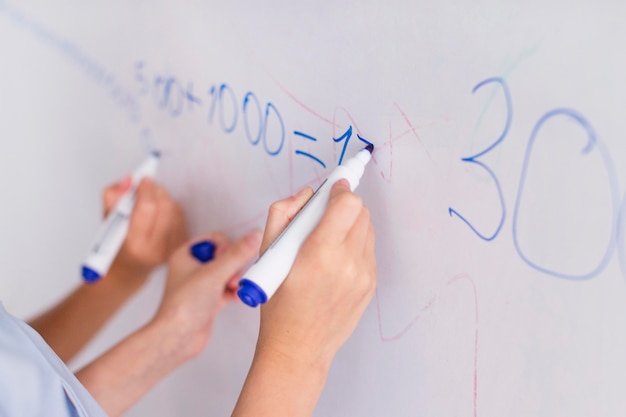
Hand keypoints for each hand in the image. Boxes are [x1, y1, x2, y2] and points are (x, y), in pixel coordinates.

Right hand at [103, 177, 188, 281]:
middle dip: (156, 192)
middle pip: (165, 207)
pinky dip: (171, 209)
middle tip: (147, 188)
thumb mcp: (108, 222)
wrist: (131, 268)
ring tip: (151, 202)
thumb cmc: (117, 244)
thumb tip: (129, 180)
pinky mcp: (182, 246)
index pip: (147, 209)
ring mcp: (172, 249)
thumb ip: (113, 198)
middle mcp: (157, 250)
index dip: (146, 190)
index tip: (143, 179)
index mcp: (135, 245)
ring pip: (175, 210)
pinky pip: (181, 217)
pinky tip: (160, 213)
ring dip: (164, 199)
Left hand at [151, 230, 261, 360]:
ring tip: (237, 289)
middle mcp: (193, 268)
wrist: (176, 339)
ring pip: (229, 274)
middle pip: (225, 257)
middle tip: (235, 279)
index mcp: (187, 255)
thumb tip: (254, 235)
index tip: (231, 260)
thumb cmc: (184, 306)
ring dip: (237, 280)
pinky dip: (236, 292)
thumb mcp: (213, 274)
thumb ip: (236, 255)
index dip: (227, 248)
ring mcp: (202, 285)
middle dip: (235, 267)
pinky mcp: (210, 300)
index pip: (215, 239)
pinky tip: (241, 297)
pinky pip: (229, 289)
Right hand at [231, 181, 376, 416]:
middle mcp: (348, 263)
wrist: (298, 348)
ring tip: (329, 241)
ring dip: (351, 225)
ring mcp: (364, 276)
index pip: (348, 203)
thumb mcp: (267, 254)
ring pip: (368, 229)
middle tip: (325, 215)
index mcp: (320, 253)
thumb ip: (283, 213)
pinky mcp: (371, 285)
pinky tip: (334, 261)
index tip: (332, 189)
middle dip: (344, 206)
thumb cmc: (278, 303)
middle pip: (361, 212)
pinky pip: (368, 251)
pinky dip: (354, 246)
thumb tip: (307, 193)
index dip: (340, 190)